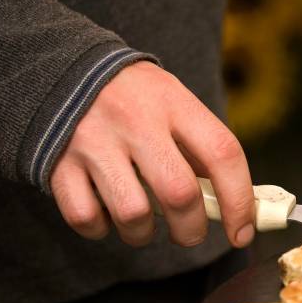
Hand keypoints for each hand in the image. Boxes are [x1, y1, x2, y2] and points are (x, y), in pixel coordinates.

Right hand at [49, 61, 254, 247]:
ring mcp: (94, 142)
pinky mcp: (59, 164)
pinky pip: (86, 218)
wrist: (64, 68)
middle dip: (192, 229)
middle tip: (191, 233)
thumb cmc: (135, 98)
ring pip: (133, 214)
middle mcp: (135, 121)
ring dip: (144, 234)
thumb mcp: (175, 104)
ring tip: (144, 224)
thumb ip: (201, 149)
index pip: (223, 154)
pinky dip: (101, 229)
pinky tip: (108, 215)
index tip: (242, 231)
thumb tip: (238, 207)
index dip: (239, 200)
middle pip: (179, 193)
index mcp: (174, 103)